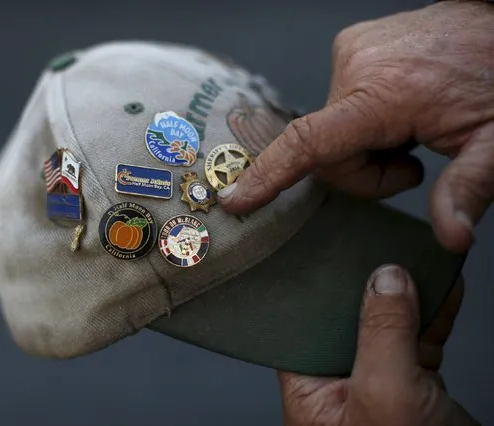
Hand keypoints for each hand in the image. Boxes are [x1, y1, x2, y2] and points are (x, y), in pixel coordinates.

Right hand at [219, 0, 493, 252]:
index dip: (268, 175)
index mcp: (386, 92)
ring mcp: (352, 52)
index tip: (235, 199)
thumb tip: (451, 236)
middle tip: (412, 164)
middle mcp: (357, 66)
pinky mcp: (352, 47)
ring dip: (365, 146)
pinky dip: (365, 120)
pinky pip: (340, 104)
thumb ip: (469, 189)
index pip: (309, 142)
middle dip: (364, 172)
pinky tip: (401, 110)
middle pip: (326, 151)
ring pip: (331, 131)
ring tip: (411, 132)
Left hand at [278, 265, 478, 425]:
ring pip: (388, 325)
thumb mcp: (384, 392)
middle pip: (348, 318)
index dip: (318, 286)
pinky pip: (420, 339)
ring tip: (417, 260)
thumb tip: (386, 279)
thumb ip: (382, 333)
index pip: (304, 322)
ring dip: (407, 295)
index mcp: (309, 386)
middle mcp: (337, 381)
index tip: (331, 249)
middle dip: (368, 284)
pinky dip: (435, 315)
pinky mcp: (411, 384)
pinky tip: (444, 290)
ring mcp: (376, 381)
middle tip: (377, 244)